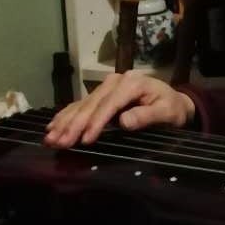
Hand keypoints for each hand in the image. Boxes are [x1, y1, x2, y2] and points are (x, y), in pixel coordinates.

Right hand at [44, 71, 194, 147]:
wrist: (174, 101)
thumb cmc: (171, 109)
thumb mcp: (167, 112)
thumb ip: (147, 116)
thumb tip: (124, 121)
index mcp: (132, 83)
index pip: (109, 104)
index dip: (96, 123)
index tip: (84, 140)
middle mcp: (116, 81)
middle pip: (92, 104)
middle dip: (74, 125)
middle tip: (58, 143)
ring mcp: (107, 85)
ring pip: (82, 104)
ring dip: (65, 122)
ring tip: (50, 139)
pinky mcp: (102, 93)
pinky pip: (81, 104)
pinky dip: (66, 116)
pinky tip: (53, 127)